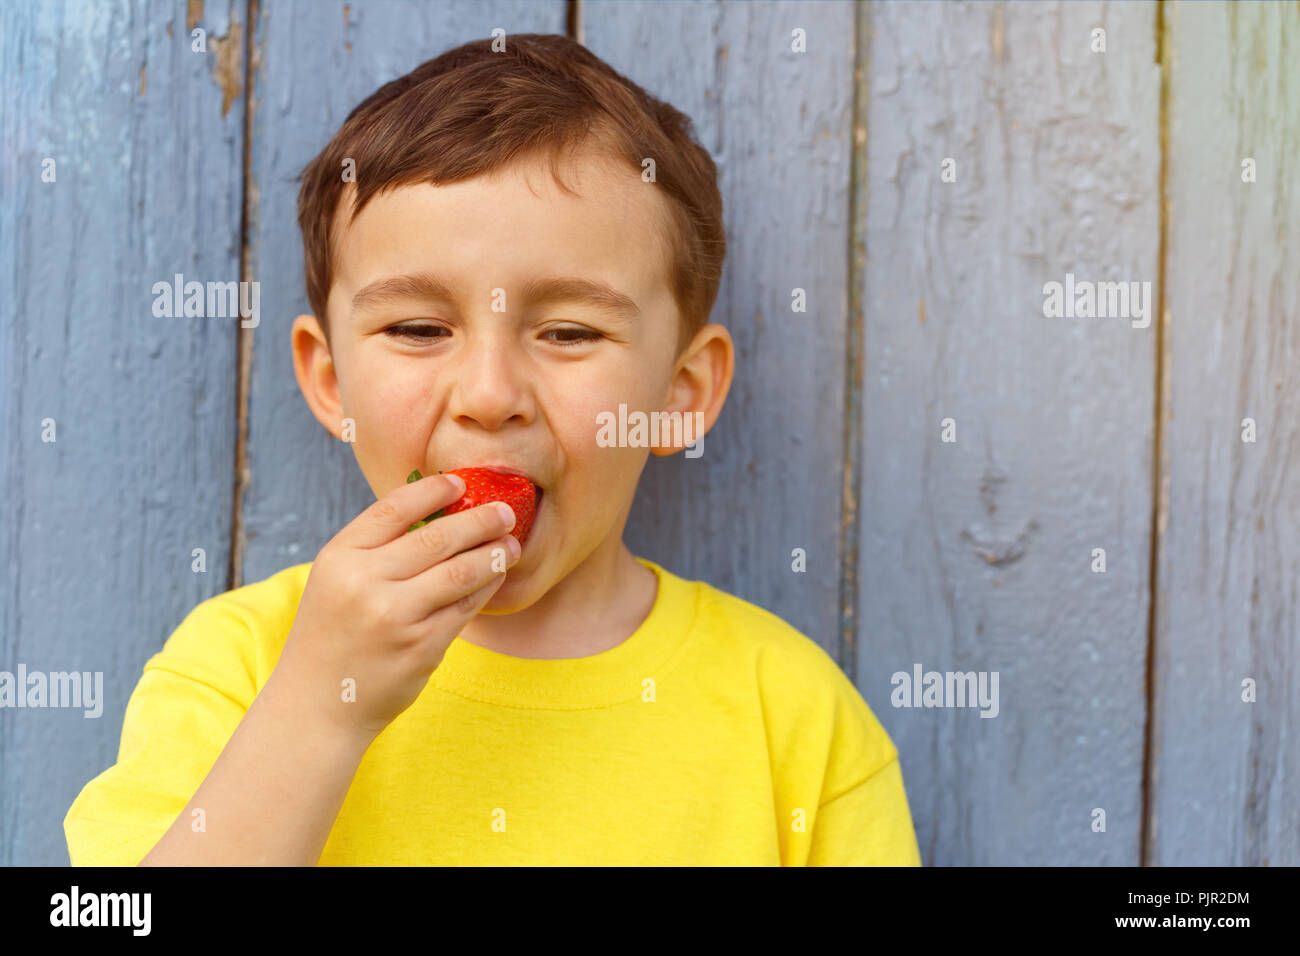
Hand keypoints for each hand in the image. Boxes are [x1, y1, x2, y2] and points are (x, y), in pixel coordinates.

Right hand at [274, 471, 520, 741]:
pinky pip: (465, 607)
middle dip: (479, 520)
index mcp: (340, 557)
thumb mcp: (336, 580)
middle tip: (505, 512)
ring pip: (459, 572)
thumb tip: (441, 510)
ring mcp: (395, 616)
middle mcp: (364, 583)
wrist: (317, 704)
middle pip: (436, 537)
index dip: (433, 490)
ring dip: (493, 553)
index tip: (461, 483)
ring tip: (511, 544)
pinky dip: (486, 588)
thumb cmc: (333, 634)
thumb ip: (377, 548)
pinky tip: (496, 576)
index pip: (394, 508)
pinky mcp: (421, 647)